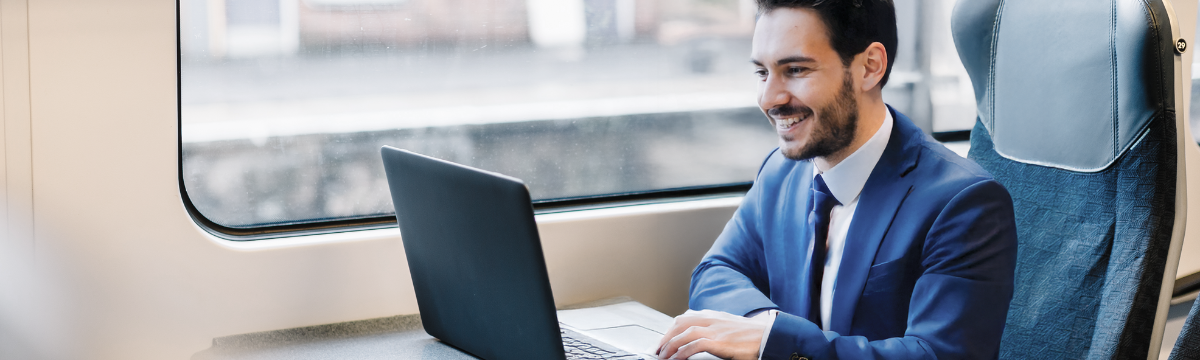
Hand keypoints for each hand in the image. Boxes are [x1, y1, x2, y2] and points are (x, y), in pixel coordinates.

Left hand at [654, 309, 771, 359]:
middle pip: (680, 323)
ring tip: (662, 356)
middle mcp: (711, 319)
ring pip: (684, 333)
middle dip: (666, 337)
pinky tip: (676, 359)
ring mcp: (715, 329)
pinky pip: (694, 345)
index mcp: (713, 315)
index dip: (671, 330)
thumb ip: (714, 330)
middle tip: (658, 350)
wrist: (770, 336)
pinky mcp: (719, 341)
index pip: (685, 318)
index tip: (663, 341)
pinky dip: (682, 352)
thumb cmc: (751, 335)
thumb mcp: (729, 327)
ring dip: (670, 345)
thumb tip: (700, 340)